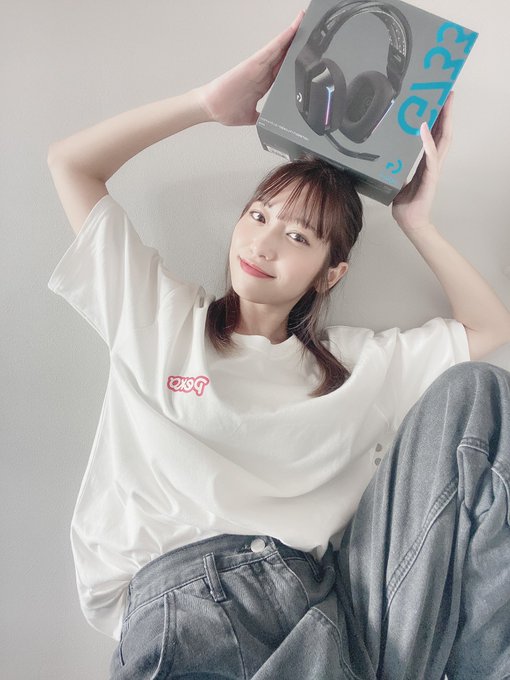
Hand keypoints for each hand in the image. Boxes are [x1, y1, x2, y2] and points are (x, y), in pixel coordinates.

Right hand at [195, 10, 304, 125]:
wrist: (211, 109)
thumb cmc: (225, 110)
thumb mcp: (250, 117)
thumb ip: (261, 117)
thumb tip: (268, 125)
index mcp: (263, 84)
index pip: (283, 69)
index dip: (294, 59)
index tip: (305, 53)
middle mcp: (262, 73)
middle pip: (283, 54)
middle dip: (295, 42)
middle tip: (308, 29)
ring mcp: (258, 67)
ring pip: (279, 47)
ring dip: (291, 34)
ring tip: (303, 21)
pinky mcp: (253, 64)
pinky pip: (271, 49)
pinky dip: (282, 39)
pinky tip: (292, 30)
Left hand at [392, 91, 453, 231]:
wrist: (409, 221)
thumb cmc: (404, 203)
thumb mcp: (396, 179)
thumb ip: (394, 167)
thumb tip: (381, 158)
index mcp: (426, 162)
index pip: (435, 135)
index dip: (438, 118)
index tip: (439, 100)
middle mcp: (433, 163)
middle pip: (443, 132)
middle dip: (446, 112)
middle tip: (448, 93)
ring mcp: (434, 169)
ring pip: (442, 140)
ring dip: (443, 121)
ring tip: (444, 103)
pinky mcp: (430, 178)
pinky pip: (431, 157)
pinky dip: (428, 142)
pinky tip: (425, 129)